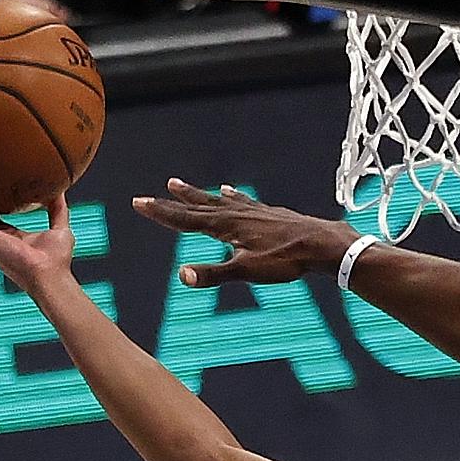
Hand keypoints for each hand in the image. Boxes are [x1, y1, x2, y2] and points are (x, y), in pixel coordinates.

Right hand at [133, 178, 358, 284]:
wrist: (321, 244)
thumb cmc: (285, 260)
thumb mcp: (246, 271)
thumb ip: (214, 273)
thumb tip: (182, 276)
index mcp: (226, 226)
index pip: (185, 220)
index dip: (161, 213)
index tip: (138, 203)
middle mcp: (235, 213)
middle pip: (198, 206)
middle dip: (174, 201)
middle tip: (154, 191)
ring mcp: (252, 211)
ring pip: (217, 201)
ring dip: (197, 195)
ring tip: (179, 185)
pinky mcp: (268, 213)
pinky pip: (242, 201)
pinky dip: (231, 196)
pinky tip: (229, 191)